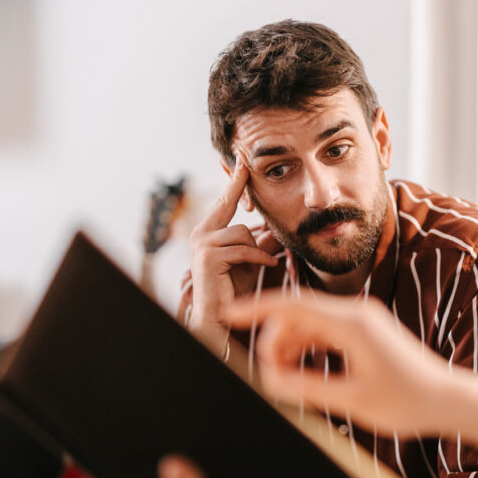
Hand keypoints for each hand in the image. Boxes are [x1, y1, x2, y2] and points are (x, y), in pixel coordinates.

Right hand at [187, 155, 277, 347]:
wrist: (220, 316)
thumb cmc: (234, 288)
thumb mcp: (252, 260)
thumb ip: (262, 242)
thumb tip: (278, 228)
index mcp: (208, 232)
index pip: (224, 203)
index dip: (233, 182)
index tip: (241, 161)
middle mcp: (200, 234)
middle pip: (227, 205)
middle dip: (237, 184)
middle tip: (245, 162)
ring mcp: (201, 244)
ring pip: (242, 232)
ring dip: (257, 249)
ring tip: (263, 264)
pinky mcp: (208, 257)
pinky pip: (243, 248)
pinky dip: (259, 259)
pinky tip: (267, 266)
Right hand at [226, 291, 477, 451]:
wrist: (448, 399)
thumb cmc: (408, 402)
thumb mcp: (352, 401)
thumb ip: (307, 389)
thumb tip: (270, 381)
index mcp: (352, 324)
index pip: (293, 305)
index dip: (257, 308)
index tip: (229, 314)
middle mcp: (356, 313)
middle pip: (296, 315)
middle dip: (275, 342)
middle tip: (271, 380)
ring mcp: (361, 320)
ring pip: (308, 325)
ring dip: (290, 349)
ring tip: (288, 385)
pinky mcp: (364, 332)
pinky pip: (323, 332)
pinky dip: (307, 351)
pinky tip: (305, 377)